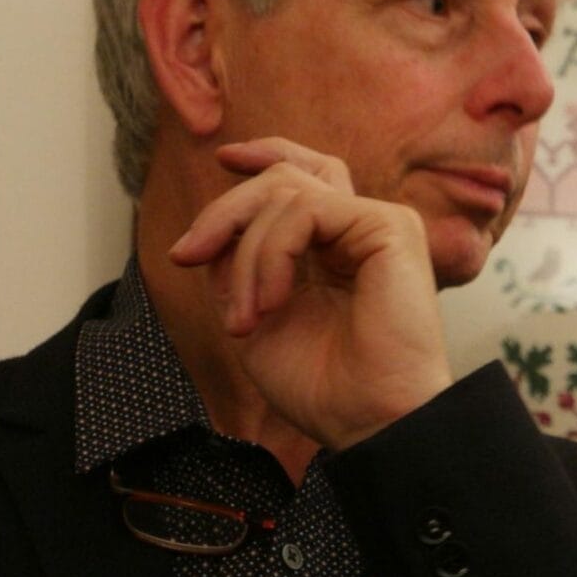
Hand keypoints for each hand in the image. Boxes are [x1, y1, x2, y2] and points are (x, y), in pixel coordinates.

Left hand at [168, 138, 453, 448]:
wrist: (368, 420)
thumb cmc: (322, 386)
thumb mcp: (254, 316)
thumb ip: (237, 265)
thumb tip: (213, 231)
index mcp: (337, 246)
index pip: (304, 175)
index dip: (263, 156)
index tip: (222, 159)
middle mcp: (361, 228)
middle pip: (284, 176)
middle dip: (225, 209)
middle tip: (188, 255)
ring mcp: (378, 223)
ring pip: (286, 191)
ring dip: (246, 254)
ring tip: (245, 317)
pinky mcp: (389, 226)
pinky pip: (307, 210)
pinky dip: (272, 253)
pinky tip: (271, 302)